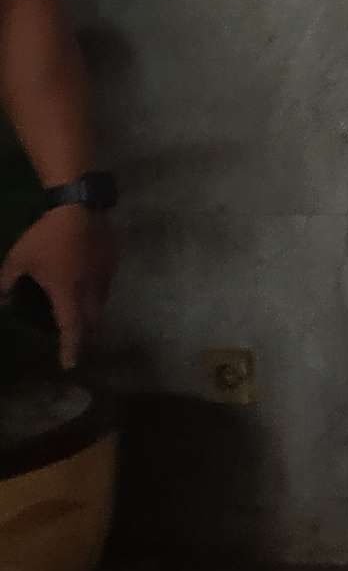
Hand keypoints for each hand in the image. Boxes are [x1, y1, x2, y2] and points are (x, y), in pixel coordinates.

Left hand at [0, 203, 113, 369]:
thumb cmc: (46, 236)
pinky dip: (97, 292)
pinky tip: (88, 284)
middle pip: (92, 320)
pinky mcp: (113, 260)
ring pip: (102, 303)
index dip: (70, 348)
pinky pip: (106, 284)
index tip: (69, 365)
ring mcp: (105, 274)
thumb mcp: (17, 259)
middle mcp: (90, 288)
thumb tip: (0, 300)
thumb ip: (6, 283)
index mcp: (66, 292)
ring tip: (82, 316)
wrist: (79, 205)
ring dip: (92, 314)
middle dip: (85, 335)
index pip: (71, 327)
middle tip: (76, 342)